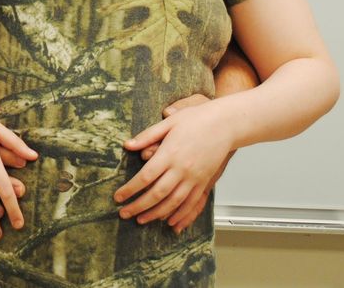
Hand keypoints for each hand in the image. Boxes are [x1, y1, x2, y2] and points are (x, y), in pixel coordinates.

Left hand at [114, 100, 232, 228]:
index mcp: (170, 154)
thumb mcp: (168, 123)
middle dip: (138, 206)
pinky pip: (192, 203)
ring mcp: (195, 178)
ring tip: (141, 220)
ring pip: (173, 202)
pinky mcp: (205, 181)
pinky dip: (180, 215)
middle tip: (124, 214)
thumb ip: (147, 136)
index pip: (145, 177)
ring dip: (156, 214)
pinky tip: (170, 222)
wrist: (225, 124)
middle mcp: (182, 169)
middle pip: (157, 194)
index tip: (118, 197)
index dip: (130, 189)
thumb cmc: (196, 120)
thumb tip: (127, 145)